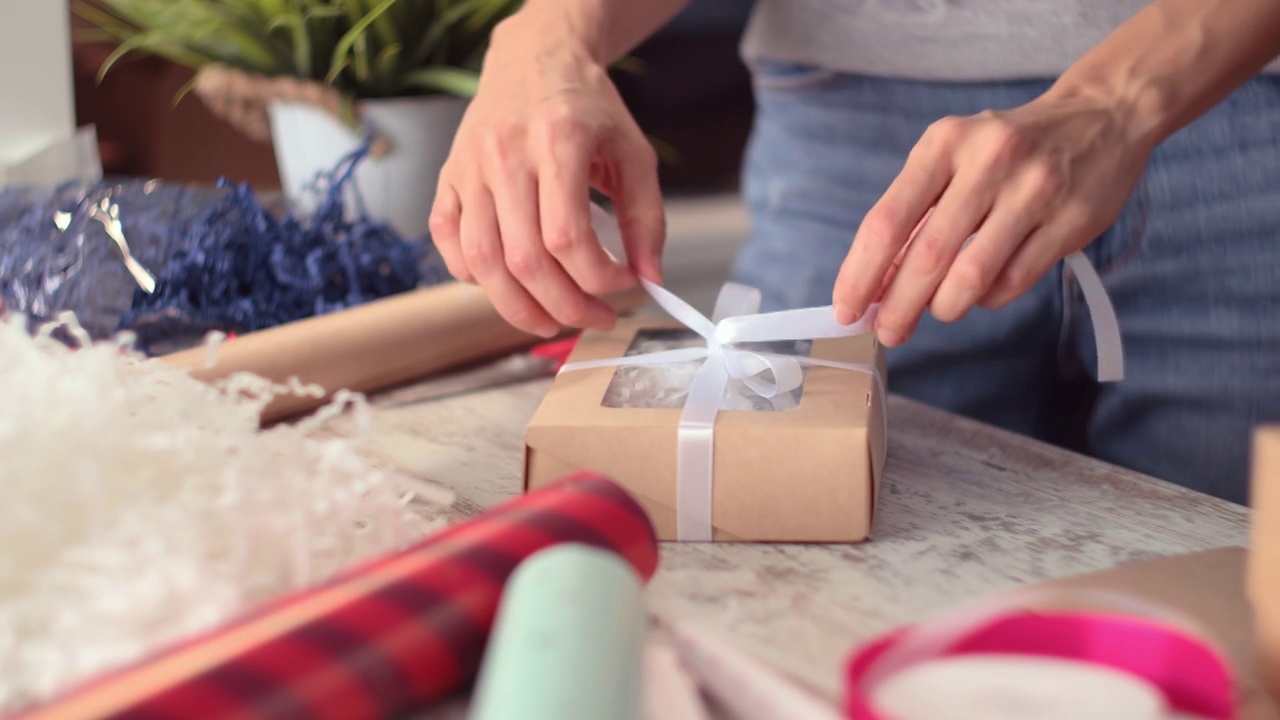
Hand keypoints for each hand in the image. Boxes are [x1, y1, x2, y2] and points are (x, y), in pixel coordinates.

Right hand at [430, 19, 663, 337]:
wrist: (534, 59)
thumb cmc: (586, 107)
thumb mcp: (634, 153)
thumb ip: (646, 218)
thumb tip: (650, 279)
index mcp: (557, 141)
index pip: (567, 238)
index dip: (598, 278)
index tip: (623, 285)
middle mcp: (504, 156)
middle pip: (524, 261)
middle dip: (565, 306)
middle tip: (595, 318)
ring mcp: (468, 169)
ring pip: (481, 263)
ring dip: (518, 309)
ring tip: (553, 320)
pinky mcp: (448, 180)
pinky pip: (450, 245)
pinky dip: (476, 279)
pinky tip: (510, 285)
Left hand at [832, 91, 1153, 346]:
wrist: (1103, 116)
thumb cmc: (1008, 148)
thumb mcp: (952, 158)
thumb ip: (914, 214)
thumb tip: (872, 282)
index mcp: (945, 143)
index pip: (888, 220)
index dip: (860, 272)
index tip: (846, 308)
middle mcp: (988, 161)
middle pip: (927, 255)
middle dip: (899, 305)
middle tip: (887, 331)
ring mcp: (1033, 190)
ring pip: (971, 276)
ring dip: (944, 307)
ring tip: (938, 311)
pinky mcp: (1070, 221)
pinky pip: (1013, 281)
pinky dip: (987, 298)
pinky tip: (982, 290)